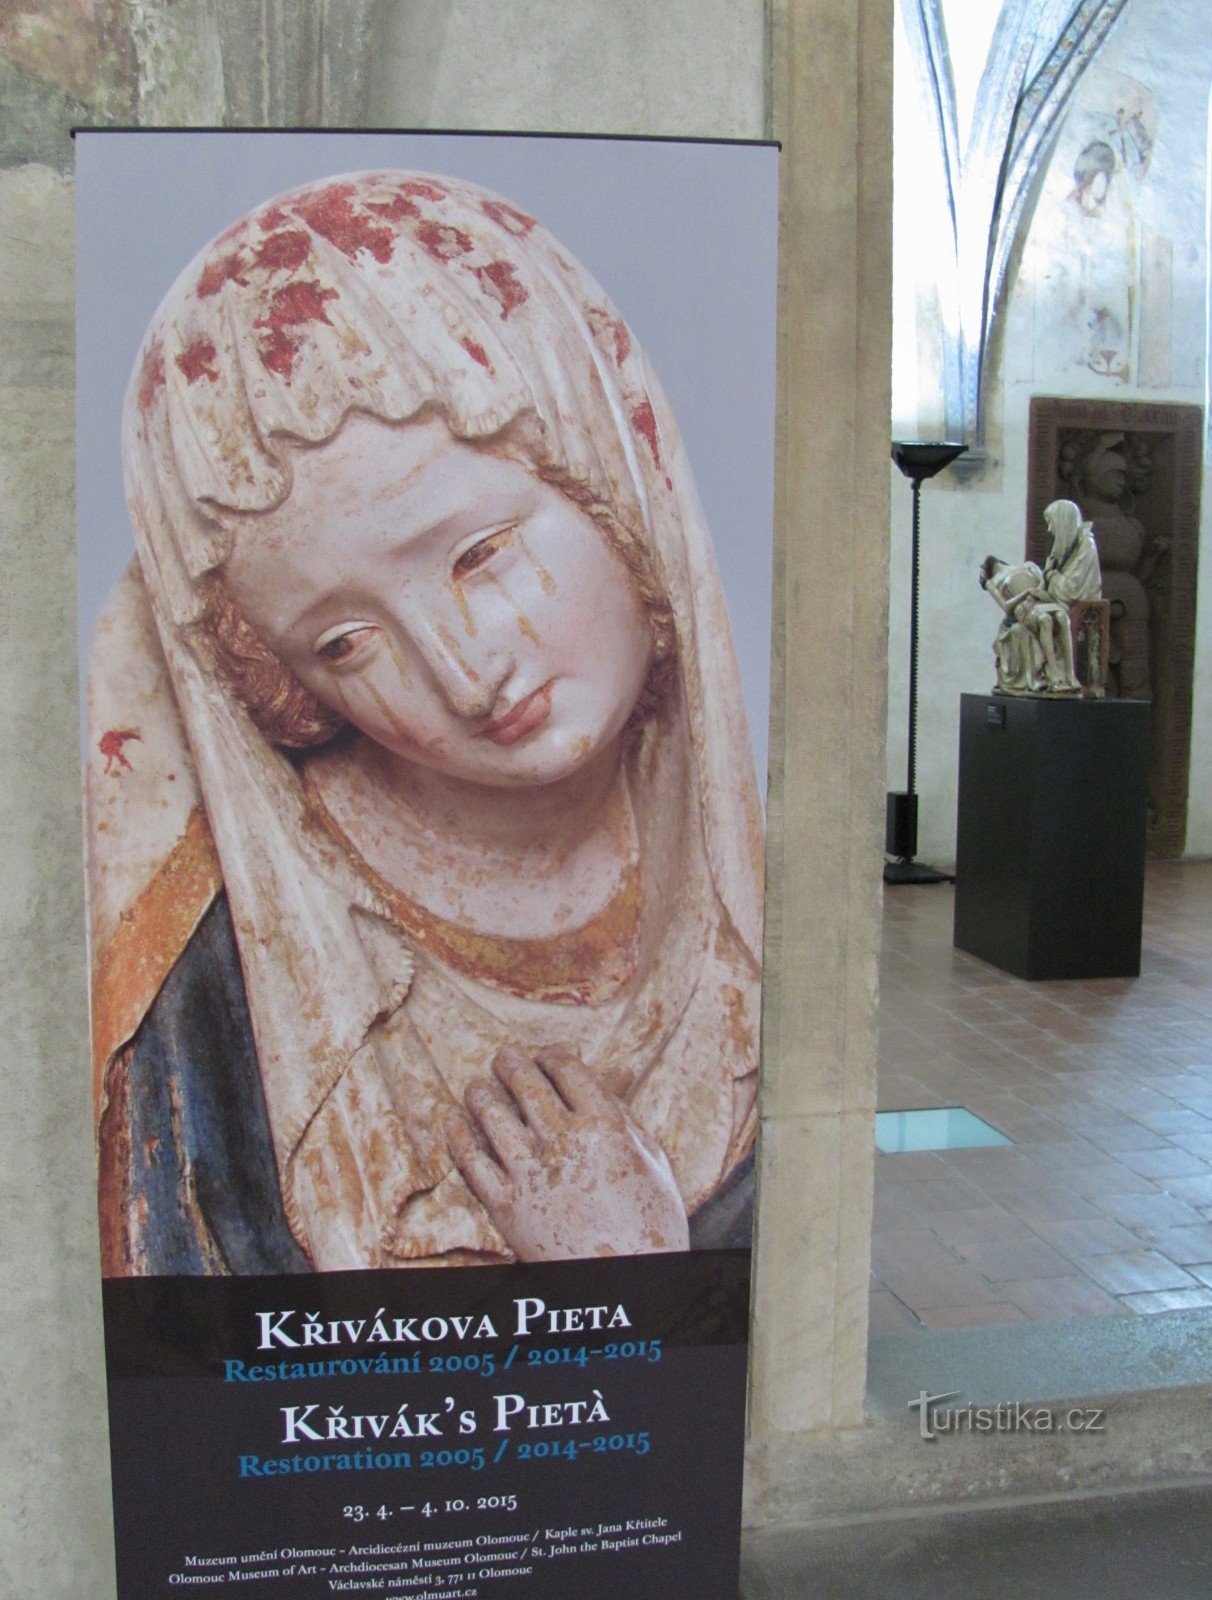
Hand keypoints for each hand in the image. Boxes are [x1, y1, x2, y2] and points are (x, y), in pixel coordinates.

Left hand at [445, 1044, 689, 1260]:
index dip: (549, 1055)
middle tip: (503, 1058)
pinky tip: (455, 1123)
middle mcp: (564, 1141)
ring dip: (481, 1092)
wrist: (627, 1286)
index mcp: (605, 1126)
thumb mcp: (653, 1162)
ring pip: (490, 1113)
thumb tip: (599, 1087)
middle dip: (509, 1062)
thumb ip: (625, 1120)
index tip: (543, 1056)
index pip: (565, 1068)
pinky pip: (470, 1161)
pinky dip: (458, 1136)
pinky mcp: (505, 1207)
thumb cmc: (651, 1226)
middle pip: (523, 1081)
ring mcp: (530, 1174)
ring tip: (478, 1088)